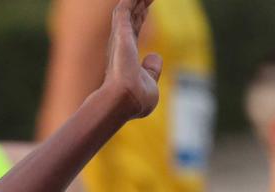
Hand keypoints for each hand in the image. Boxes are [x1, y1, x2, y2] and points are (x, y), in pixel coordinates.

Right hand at [102, 0, 161, 119]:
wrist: (126, 100)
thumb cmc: (137, 98)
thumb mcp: (150, 83)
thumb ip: (152, 70)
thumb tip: (155, 56)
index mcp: (127, 55)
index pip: (135, 30)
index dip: (141, 16)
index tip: (146, 6)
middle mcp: (121, 44)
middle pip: (132, 17)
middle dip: (139, 3)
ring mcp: (119, 39)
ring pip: (127, 9)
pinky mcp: (120, 33)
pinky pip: (124, 8)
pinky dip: (130, 0)